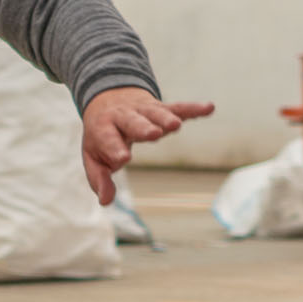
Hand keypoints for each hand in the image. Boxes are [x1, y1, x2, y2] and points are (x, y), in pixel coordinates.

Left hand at [80, 87, 215, 202]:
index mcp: (103, 129)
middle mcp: (123, 117)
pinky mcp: (160, 108)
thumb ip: (99, 179)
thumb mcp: (93, 158)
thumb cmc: (101, 137)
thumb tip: (106, 201)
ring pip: (155, 114)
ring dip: (165, 119)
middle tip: (154, 134)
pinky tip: (209, 108)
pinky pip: (178, 107)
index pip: (108, 140)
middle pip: (133, 122)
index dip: (115, 149)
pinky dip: (193, 108)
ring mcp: (143, 111)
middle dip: (143, 128)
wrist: (107, 100)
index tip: (123, 159)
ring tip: (176, 125)